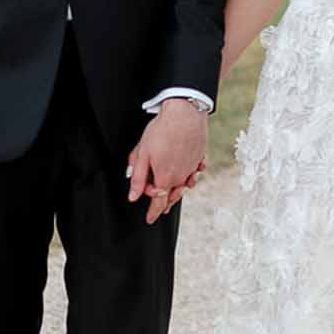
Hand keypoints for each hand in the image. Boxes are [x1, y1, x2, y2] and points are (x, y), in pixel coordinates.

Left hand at [126, 100, 208, 224]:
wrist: (185, 113)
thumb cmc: (162, 131)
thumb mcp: (143, 154)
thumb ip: (138, 178)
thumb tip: (133, 197)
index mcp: (166, 178)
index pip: (158, 202)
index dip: (153, 213)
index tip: (150, 219)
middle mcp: (182, 177)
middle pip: (172, 196)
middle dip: (164, 203)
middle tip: (157, 206)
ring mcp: (193, 168)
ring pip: (184, 186)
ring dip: (177, 191)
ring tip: (172, 193)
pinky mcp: (200, 158)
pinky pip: (195, 173)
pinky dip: (190, 176)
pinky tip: (188, 174)